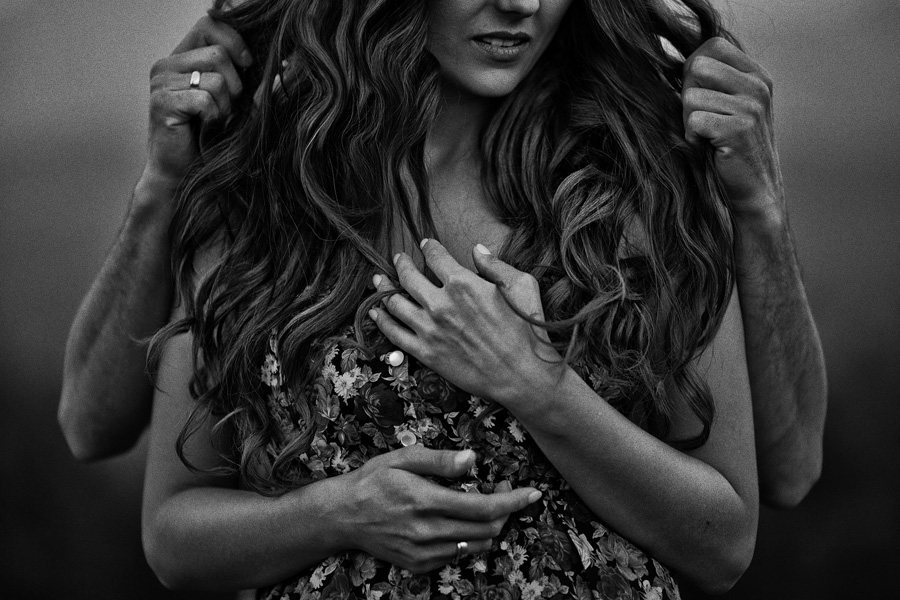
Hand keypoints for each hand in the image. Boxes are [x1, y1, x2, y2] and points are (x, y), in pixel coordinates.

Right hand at [143, 16, 251, 189]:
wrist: (184, 174)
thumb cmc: (212, 138)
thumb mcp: (235, 101)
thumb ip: (251, 78)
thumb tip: (287, 63)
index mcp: (182, 57)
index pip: (210, 24)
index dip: (236, 41)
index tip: (248, 66)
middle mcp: (167, 64)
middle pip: (218, 52)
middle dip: (235, 85)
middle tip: (226, 109)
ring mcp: (161, 82)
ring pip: (216, 78)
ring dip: (225, 106)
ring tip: (215, 122)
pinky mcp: (161, 101)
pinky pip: (205, 99)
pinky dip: (214, 118)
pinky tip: (205, 129)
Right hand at [337, 445, 539, 572]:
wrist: (342, 516)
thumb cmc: (374, 480)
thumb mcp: (403, 458)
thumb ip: (440, 460)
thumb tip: (473, 459)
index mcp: (426, 501)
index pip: (484, 507)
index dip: (514, 501)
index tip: (533, 493)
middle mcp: (427, 532)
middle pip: (487, 530)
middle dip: (506, 510)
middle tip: (501, 488)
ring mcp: (423, 553)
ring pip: (476, 546)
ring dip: (489, 526)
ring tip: (481, 504)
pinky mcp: (418, 565)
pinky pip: (457, 556)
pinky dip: (468, 539)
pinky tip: (457, 521)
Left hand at [369, 240, 561, 408]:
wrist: (522, 375)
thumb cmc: (527, 329)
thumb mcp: (521, 285)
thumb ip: (495, 265)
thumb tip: (477, 250)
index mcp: (463, 283)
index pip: (435, 257)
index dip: (429, 248)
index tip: (425, 245)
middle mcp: (441, 304)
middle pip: (408, 277)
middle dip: (401, 264)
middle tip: (398, 259)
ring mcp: (430, 330)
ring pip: (395, 303)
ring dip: (383, 288)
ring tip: (379, 281)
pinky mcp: (426, 353)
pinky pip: (394, 334)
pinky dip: (381, 321)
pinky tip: (374, 312)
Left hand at [683, 37, 783, 219]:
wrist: (755, 191)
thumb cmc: (731, 150)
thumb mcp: (730, 107)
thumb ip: (713, 82)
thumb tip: (673, 60)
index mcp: (757, 75)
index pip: (712, 46)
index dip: (693, 70)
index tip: (700, 97)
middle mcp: (757, 86)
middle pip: (696, 66)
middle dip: (686, 95)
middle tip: (700, 120)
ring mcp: (751, 106)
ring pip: (690, 96)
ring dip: (688, 121)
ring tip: (707, 137)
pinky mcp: (740, 128)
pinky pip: (693, 120)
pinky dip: (692, 138)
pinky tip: (708, 148)